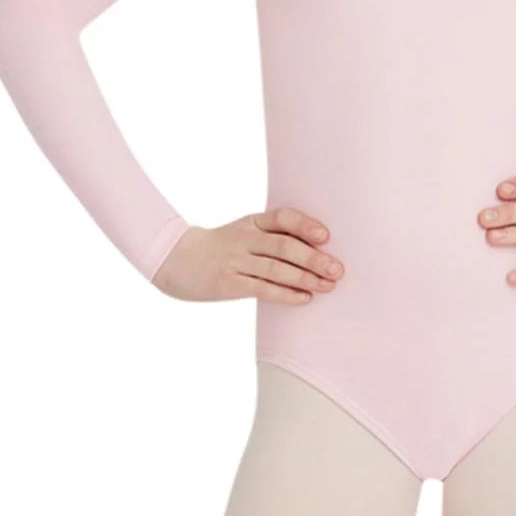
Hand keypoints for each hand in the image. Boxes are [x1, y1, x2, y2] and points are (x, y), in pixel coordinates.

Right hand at [152, 207, 344, 304]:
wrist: (177, 259)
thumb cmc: (223, 246)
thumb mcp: (245, 232)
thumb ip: (274, 236)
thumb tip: (318, 249)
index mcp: (252, 221)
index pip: (282, 217)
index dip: (305, 225)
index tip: (326, 236)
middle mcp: (244, 238)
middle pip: (283, 246)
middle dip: (314, 258)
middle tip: (337, 269)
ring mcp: (235, 261)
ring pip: (276, 269)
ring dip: (305, 278)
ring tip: (328, 286)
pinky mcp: (229, 283)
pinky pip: (262, 289)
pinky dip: (285, 294)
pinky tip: (304, 298)